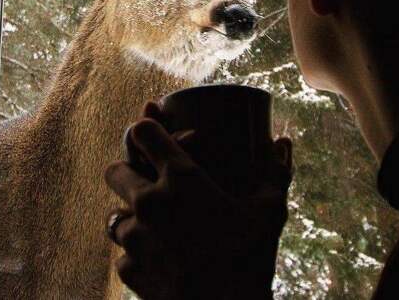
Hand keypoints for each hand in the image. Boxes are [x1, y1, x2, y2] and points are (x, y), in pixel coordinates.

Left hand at [104, 102, 292, 299]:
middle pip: (114, 169)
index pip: (143, 133)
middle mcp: (150, 202)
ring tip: (153, 222)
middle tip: (147, 179)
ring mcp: (134, 238)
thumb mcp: (270, 211)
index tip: (156, 135)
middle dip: (126, 170)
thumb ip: (277, 171)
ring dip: (129, 215)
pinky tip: (158, 257)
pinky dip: (136, 254)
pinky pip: (122, 254)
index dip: (147, 128)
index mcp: (180, 178)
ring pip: (113, 214)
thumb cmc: (250, 258)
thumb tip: (285, 142)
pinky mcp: (128, 271)